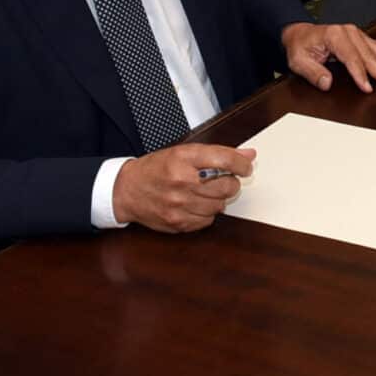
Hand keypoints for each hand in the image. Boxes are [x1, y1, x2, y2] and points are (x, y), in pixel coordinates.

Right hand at [112, 142, 249, 232]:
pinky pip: (208, 220)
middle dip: (229, 182)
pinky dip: (206, 213)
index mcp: (184, 158)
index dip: (241, 164)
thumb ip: (218, 153)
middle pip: (227, 186)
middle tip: (220, 180)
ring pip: (220, 205)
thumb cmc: (156, 169)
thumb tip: (249, 154)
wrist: (126, 190)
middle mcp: (182, 181)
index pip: (225, 160)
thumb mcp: (183, 152)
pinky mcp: (178, 223)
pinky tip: (195, 204)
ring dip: (217, 199)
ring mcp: (179, 205)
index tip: (245, 167)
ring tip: (203, 192)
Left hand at [281, 22, 375, 92]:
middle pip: (368, 55)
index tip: (368, 87)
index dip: (360, 74)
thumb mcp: (298, 61)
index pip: (351, 58)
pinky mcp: (361, 37)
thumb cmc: (300, 46)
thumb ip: (312, 72)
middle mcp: (348, 32)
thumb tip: (327, 83)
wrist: (300, 33)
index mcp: (334, 35)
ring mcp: (356, 33)